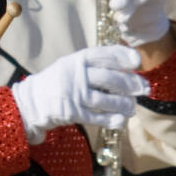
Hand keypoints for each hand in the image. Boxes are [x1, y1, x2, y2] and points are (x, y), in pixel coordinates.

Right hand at [10, 45, 148, 142]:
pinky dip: (111, 119)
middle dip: (131, 84)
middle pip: (110, 78)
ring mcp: (73, 94)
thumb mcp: (71, 66)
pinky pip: (96, 117)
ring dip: (124, 104)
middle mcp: (75, 74)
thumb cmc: (58, 83)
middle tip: (144, 89)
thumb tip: (127, 71)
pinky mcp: (71, 112)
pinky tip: (121, 121)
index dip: (123, 56)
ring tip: (132, 108)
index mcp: (77, 60)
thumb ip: (94, 66)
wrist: (31, 102)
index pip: (104, 54)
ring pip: (106, 100)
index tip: (138, 62)